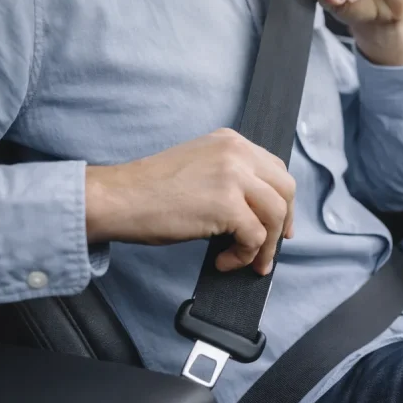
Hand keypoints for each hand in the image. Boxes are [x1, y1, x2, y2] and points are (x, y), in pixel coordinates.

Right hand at [85, 128, 294, 274]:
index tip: (278, 224)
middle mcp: (236, 153)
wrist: (118, 198)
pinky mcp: (226, 205)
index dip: (282, 199)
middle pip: (285, 189)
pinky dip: (244, 256)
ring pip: (275, 214)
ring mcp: (233, 176)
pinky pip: (255, 237)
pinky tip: (223, 261)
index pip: (275, 169)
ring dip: (265, 246)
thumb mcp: (199, 167)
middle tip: (271, 248)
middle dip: (283, 222)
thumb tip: (258, 209)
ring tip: (247, 262)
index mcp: (230, 141)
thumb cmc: (150, 190)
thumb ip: (230, 176)